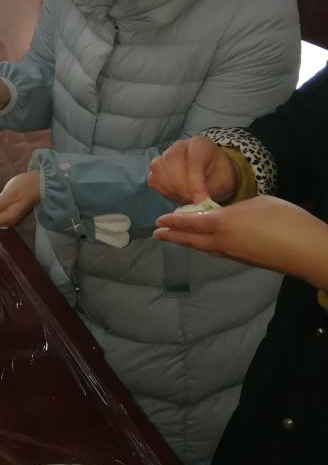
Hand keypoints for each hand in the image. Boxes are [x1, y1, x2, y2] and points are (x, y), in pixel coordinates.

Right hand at [147, 136, 237, 204]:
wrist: (211, 175)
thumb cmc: (218, 176)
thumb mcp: (223, 182)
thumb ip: (209, 190)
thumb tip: (197, 203)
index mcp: (200, 144)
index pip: (193, 161)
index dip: (196, 183)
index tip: (201, 200)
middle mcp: (179, 146)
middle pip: (172, 161)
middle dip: (181, 185)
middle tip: (192, 200)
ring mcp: (165, 155)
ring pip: (159, 168)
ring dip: (171, 188)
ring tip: (185, 197)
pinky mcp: (157, 167)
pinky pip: (153, 178)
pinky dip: (163, 189)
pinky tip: (176, 194)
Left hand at [154, 195, 327, 288]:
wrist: (308, 251)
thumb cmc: (285, 220)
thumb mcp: (257, 203)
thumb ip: (236, 208)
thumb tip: (226, 214)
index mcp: (222, 223)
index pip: (189, 221)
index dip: (172, 221)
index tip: (158, 221)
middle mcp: (222, 241)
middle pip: (191, 239)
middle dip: (172, 236)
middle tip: (156, 234)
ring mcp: (233, 254)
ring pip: (203, 247)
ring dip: (188, 242)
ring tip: (177, 238)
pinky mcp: (245, 261)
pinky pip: (217, 251)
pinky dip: (204, 246)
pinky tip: (205, 243)